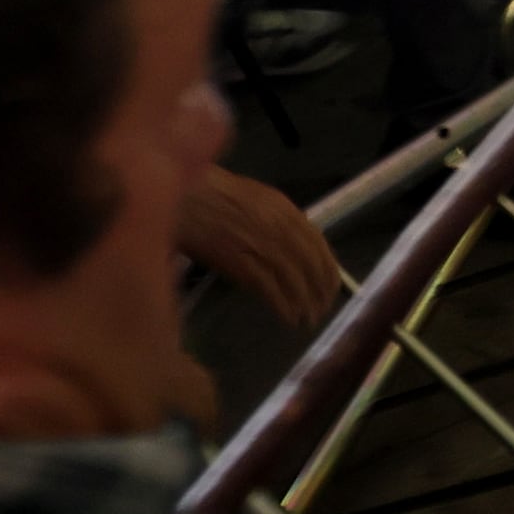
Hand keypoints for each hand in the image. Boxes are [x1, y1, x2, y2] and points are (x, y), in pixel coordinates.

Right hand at [176, 168, 342, 326]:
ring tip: (307, 319)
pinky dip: (283, 305)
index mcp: (283, 208)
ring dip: (304, 303)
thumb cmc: (209, 193)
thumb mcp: (253, 197)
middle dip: (320, 290)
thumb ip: (275, 218)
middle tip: (321, 309)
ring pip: (294, 278)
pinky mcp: (239, 261)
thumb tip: (291, 244)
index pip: (318, 243)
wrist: (182, 195)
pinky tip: (288, 317)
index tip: (331, 286)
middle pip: (310, 264)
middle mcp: (278, 226)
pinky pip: (269, 288)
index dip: (328, 269)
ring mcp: (259, 243)